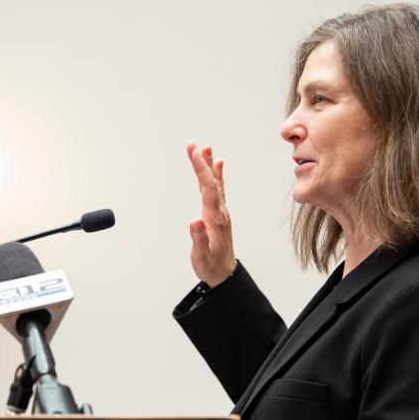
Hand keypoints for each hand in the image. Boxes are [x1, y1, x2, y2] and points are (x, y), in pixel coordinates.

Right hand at [187, 142, 235, 286]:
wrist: (224, 274)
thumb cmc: (211, 266)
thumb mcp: (201, 255)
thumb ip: (199, 238)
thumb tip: (194, 221)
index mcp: (214, 217)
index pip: (208, 187)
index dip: (201, 168)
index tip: (194, 151)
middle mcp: (219, 211)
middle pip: (212, 182)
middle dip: (203, 162)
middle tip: (195, 145)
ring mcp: (220, 212)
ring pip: (215, 184)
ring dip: (209, 166)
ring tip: (205, 149)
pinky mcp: (219, 215)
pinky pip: (218, 191)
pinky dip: (216, 177)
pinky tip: (216, 168)